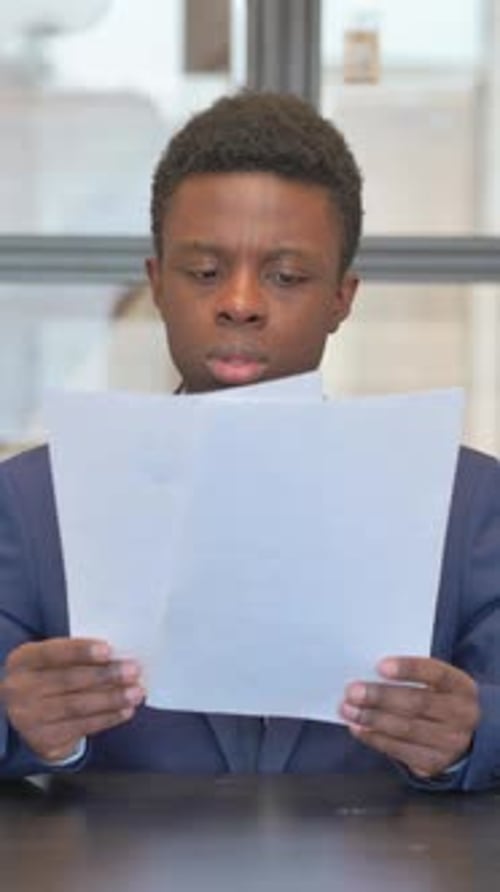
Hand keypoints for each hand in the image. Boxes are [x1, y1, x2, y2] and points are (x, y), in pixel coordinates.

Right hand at [0, 638, 144, 761]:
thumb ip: (77, 657)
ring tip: (136, 692)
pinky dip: (108, 718)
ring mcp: (30, 718)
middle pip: (68, 681)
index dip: (81, 651)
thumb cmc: (50, 676)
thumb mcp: (53, 661)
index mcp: (23, 661)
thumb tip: (118, 658)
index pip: (52, 653)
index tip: (109, 649)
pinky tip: (125, 711)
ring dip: (112, 699)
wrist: (28, 714)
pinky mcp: (45, 740)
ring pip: (78, 706)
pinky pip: (82, 727)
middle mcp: (20, 690)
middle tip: (133, 670)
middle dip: (105, 675)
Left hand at [339, 656, 479, 777]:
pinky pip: (399, 751)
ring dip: (371, 719)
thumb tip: (369, 672)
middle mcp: (461, 715)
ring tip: (347, 709)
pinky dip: (374, 738)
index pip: (436, 673)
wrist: (463, 736)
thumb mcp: (436, 682)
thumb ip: (411, 676)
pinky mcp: (433, 763)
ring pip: (406, 729)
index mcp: (461, 686)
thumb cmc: (437, 699)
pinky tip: (357, 728)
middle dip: (381, 697)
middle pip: (417, 704)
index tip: (380, 666)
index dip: (408, 669)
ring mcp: (450, 743)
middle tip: (353, 691)